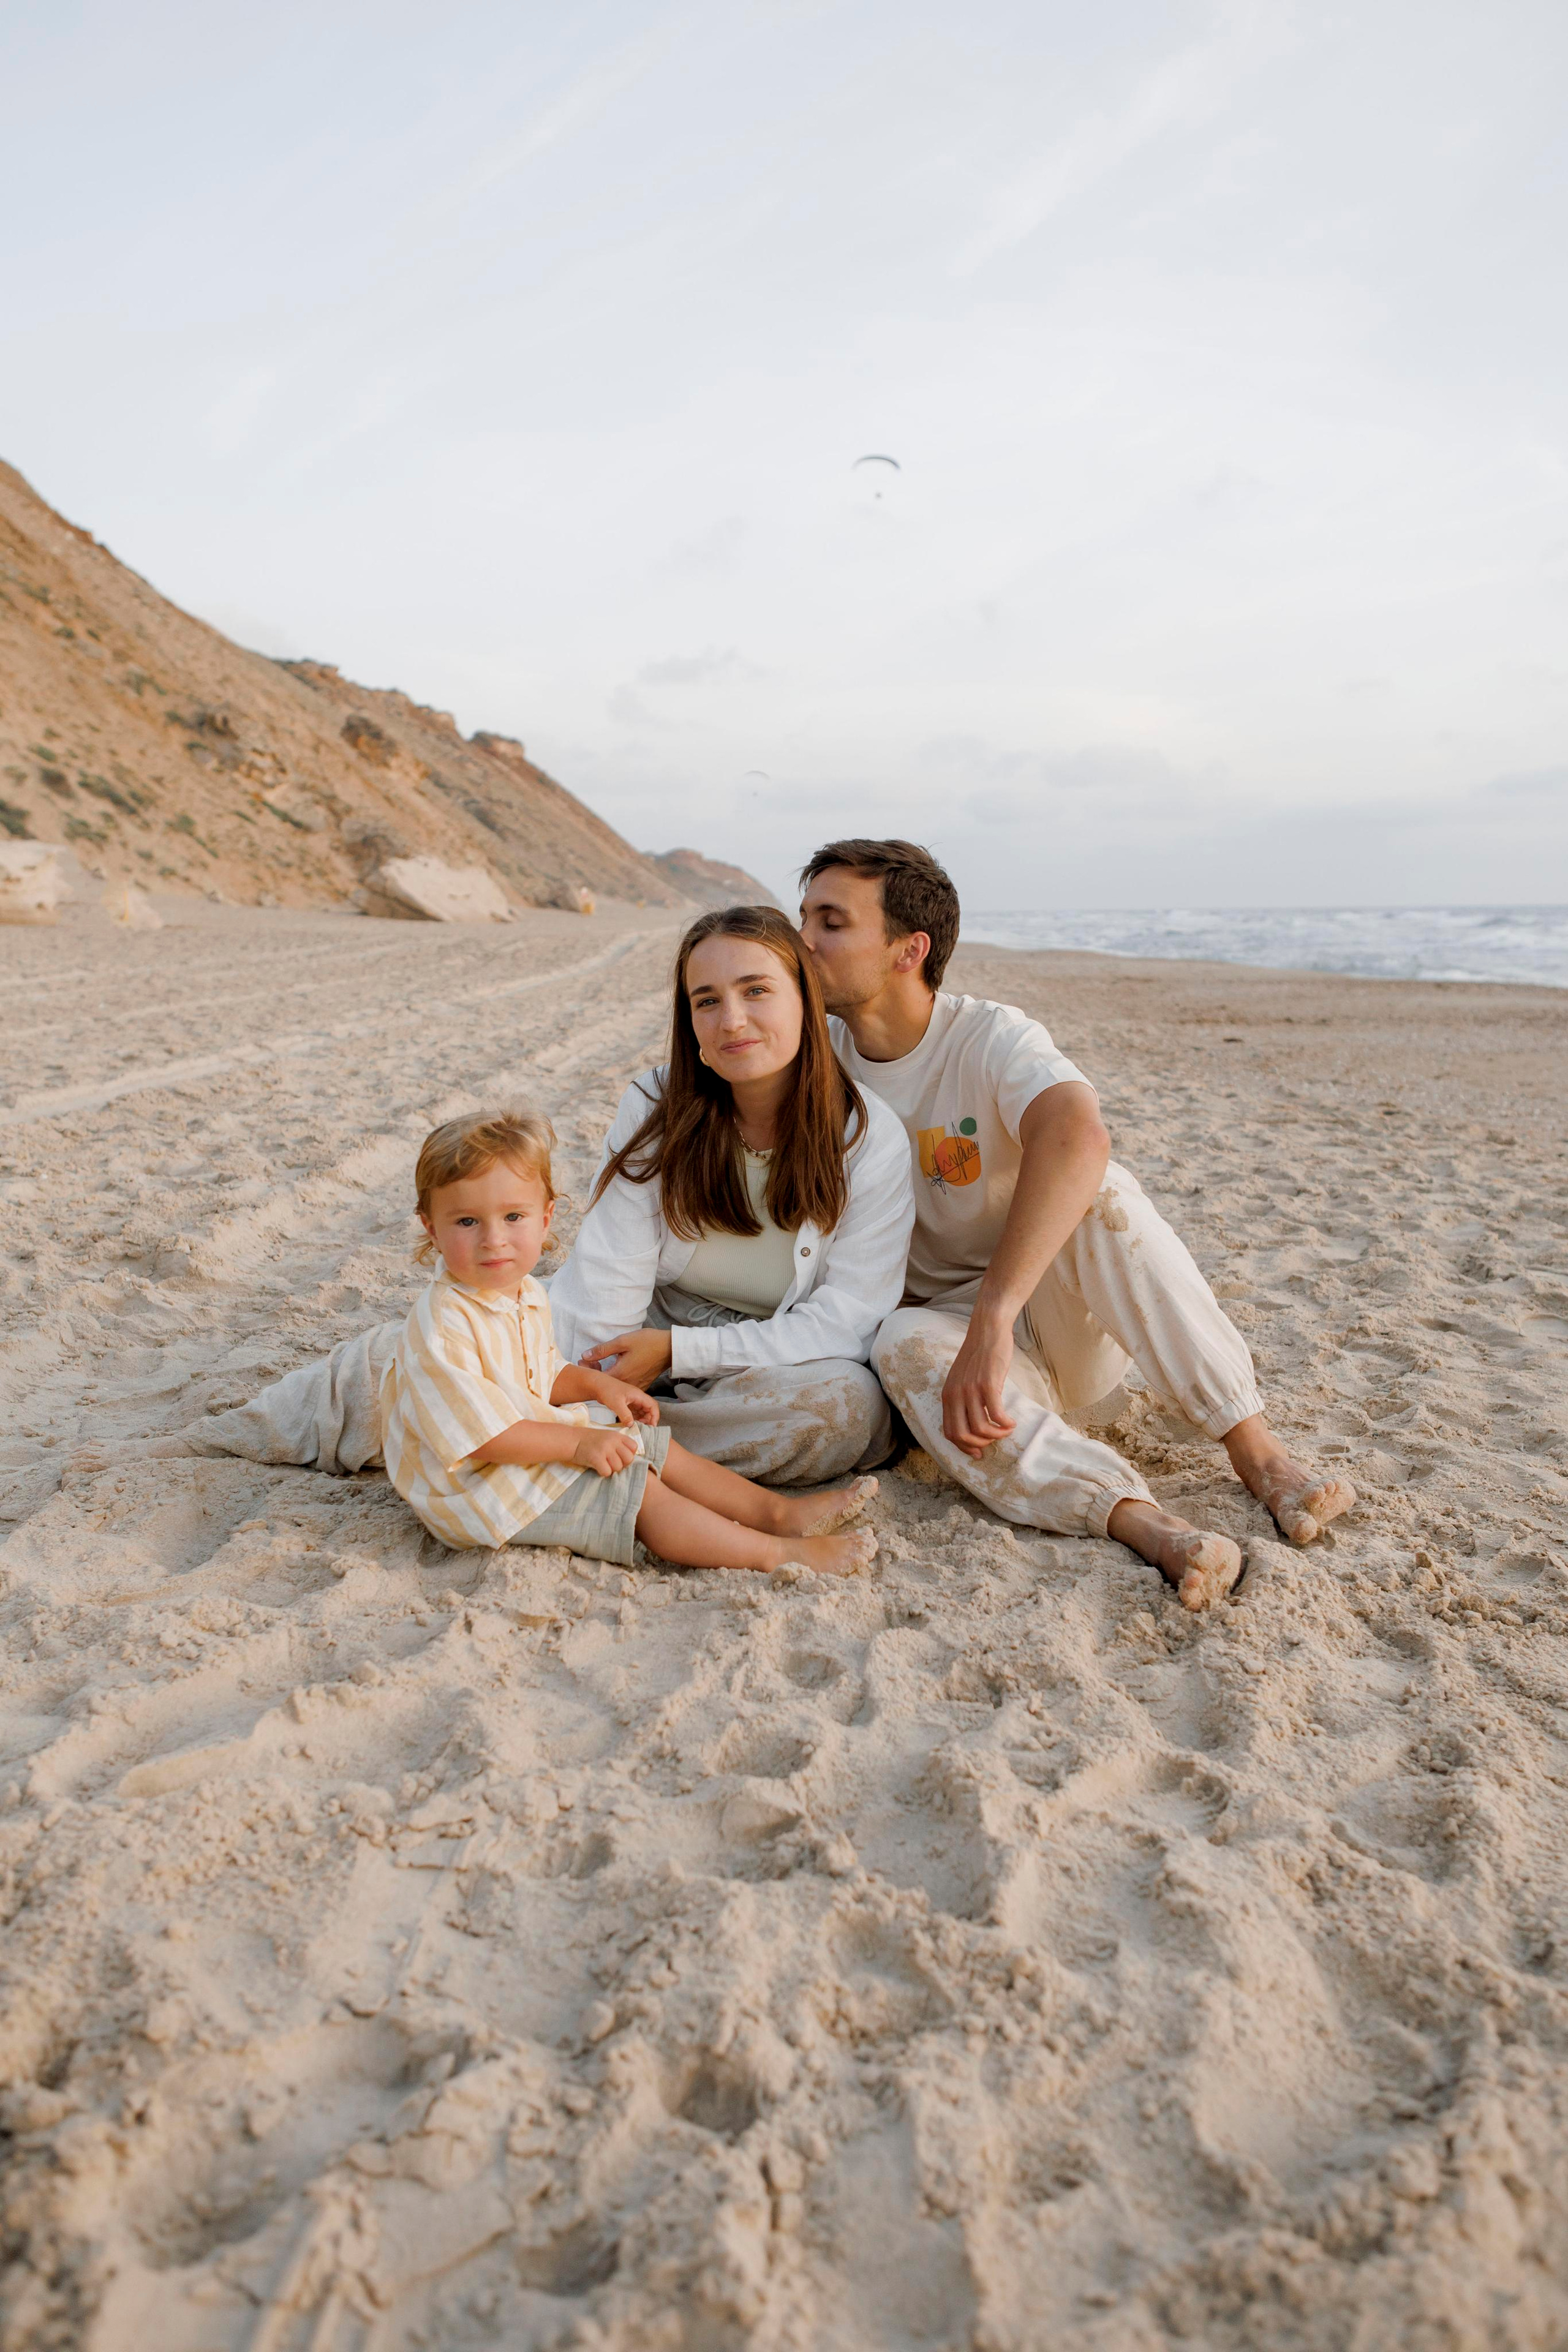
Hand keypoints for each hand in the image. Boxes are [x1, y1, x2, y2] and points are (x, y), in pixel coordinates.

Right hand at [573, 1424, 641, 1477]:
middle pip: (629, 1459)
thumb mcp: (607, 1437)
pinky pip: (607, 1472)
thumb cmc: (589, 1441)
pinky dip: (602, 1472)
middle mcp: (613, 1441)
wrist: (571, 1440)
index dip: (628, 1455)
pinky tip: (596, 1467)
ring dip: (610, 1469)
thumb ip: (618, 1445)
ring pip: (618, 1467)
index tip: (618, 1456)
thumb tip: (629, 1460)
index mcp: (617, 1435)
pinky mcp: (596, 1458)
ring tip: (602, 1463)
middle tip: (610, 1462)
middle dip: (621, 1464)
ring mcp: (605, 1449)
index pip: (634, 1447)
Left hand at [579, 1328, 672, 1391]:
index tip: (582, 1361)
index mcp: (620, 1374)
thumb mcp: (623, 1341)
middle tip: (588, 1361)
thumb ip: (602, 1350)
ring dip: (606, 1375)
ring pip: (616, 1385)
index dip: (587, 1369)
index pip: (597, 1377)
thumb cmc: (648, 1342)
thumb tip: (585, 1355)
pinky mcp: (642, 1384)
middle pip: (605, 1382)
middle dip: (595, 1372)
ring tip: (599, 1364)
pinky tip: (616, 1368)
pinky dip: (618, 1378)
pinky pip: (626, 1385)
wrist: (670, 1348)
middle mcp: (627, 1383)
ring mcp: (636, 1385)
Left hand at [581, 1368, 660, 1426]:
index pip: (653, 1406)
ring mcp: (632, 1400)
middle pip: (649, 1410)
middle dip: (648, 1420)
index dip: (655, 1416)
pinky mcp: (626, 1404)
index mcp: (638, 1395)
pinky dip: (634, 1419)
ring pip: (642, 1412)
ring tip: (636, 1428)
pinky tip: (630, 1424)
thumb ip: (625, 1415)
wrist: (597, 1385)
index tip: (652, 1426)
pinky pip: (634, 1412)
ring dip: (641, 1420)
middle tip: (643, 1429)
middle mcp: (637, 1397)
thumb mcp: (617, 1404)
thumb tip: (631, 1425)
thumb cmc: (607, 1390)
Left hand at [941, 1316, 1017, 1457]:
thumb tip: (973, 1423)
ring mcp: (971, 1390)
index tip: (978, 1452)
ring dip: (997, 1435)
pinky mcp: (988, 1384)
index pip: (950, 1432)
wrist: (987, 1330)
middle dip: (980, 1445)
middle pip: (962, 1435)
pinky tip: (1012, 1422)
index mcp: (947, 1395)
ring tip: (1006, 1430)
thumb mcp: (962, 1379)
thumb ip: (963, 1399)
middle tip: (994, 1441)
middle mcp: (955, 1395)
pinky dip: (1005, 1425)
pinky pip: (996, 1415)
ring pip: (980, 1428)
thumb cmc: (979, 1355)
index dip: (964, 1447)